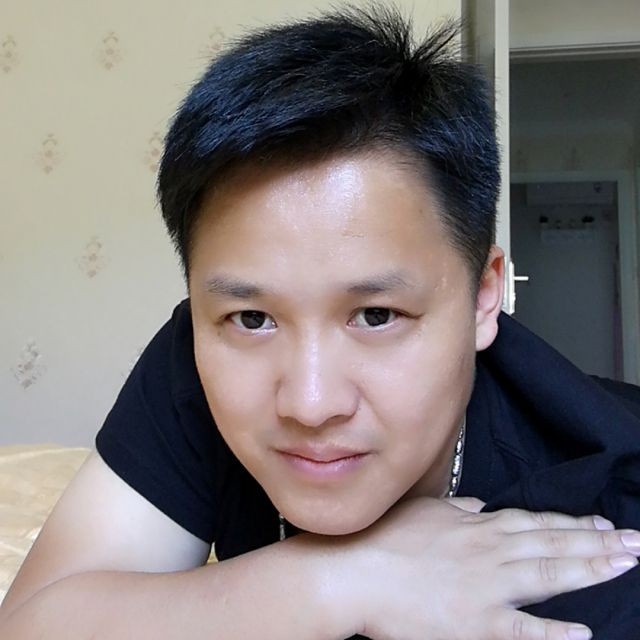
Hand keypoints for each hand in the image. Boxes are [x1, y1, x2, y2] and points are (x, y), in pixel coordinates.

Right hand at [336, 497, 638, 639]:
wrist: (356, 569)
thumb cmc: (385, 538)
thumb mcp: (425, 511)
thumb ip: (458, 508)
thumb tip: (481, 504)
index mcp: (477, 525)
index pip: (536, 522)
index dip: (573, 524)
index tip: (604, 525)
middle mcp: (490, 551)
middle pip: (552, 544)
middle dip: (597, 543)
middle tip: (636, 543)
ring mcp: (486, 587)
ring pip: (548, 575)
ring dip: (590, 570)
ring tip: (625, 565)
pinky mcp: (475, 623)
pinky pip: (522, 630)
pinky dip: (554, 632)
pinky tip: (584, 632)